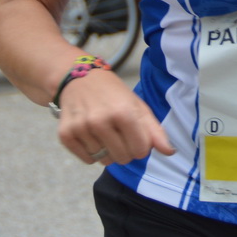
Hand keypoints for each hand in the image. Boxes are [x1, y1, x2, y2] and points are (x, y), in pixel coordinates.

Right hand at [56, 70, 176, 166]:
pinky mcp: (66, 134)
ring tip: (103, 131)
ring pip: (104, 161)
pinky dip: (91, 153)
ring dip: (107, 150)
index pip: (140, 151)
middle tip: (119, 133)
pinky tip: (91, 135)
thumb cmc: (112, 93)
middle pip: (122, 159)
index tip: (135, 135)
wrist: (78, 76)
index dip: (140, 146)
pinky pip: (87, 160)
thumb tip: (170, 152)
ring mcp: (81, 128)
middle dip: (125, 150)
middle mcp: (100, 120)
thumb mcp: (137, 105)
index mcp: (123, 112)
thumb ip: (155, 130)